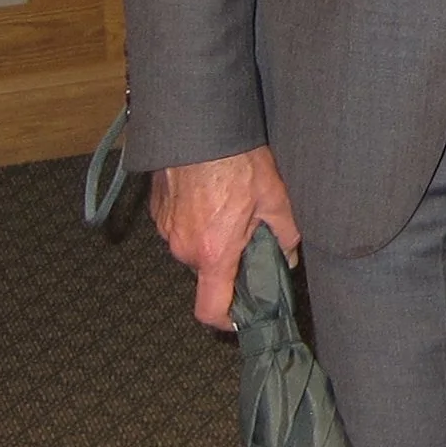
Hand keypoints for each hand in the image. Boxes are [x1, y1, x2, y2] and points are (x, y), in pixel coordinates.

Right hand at [150, 146, 301, 328]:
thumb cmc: (236, 160)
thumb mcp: (274, 197)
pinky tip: (211, 195)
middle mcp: (183, 247)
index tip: (240, 316)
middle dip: (227, 260)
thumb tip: (287, 255)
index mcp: (213, 252)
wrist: (200, 126)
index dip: (226, 320)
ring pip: (193, 248)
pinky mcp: (158, 210)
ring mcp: (166, 229)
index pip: (210, 309)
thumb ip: (285, 234)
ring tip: (230, 206)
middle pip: (206, 273)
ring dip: (211, 237)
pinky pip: (179, 227)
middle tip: (248, 235)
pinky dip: (195, 220)